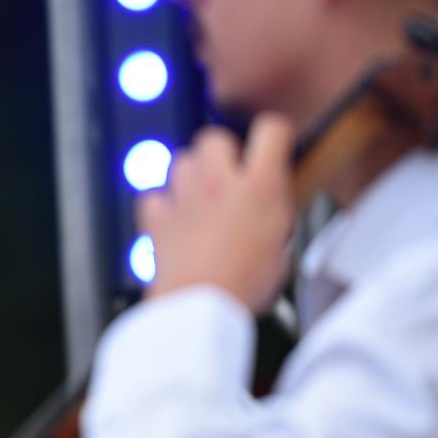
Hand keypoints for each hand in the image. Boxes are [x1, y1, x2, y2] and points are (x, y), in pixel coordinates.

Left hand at [138, 114, 297, 313]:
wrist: (200, 307)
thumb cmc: (242, 286)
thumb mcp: (284, 250)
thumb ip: (275, 219)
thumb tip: (272, 213)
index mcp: (259, 187)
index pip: (270, 130)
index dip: (274, 135)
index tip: (273, 146)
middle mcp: (218, 182)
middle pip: (214, 137)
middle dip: (223, 151)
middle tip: (231, 175)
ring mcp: (184, 196)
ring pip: (181, 160)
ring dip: (192, 173)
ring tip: (202, 199)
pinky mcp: (157, 216)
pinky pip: (153, 196)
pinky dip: (162, 205)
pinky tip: (174, 221)